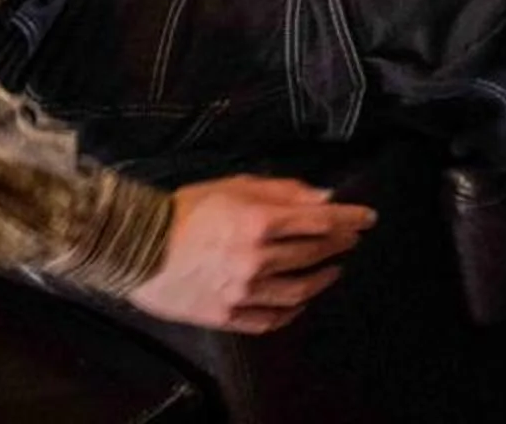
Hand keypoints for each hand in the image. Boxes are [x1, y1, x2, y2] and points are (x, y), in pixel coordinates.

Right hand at [126, 175, 376, 333]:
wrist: (137, 247)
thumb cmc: (185, 211)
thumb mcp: (236, 186)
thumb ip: (283, 191)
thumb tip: (324, 198)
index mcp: (260, 223)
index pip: (322, 221)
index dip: (351, 219)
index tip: (369, 218)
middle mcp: (257, 259)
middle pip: (315, 253)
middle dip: (339, 244)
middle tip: (350, 239)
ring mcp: (242, 291)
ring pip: (299, 290)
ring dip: (323, 278)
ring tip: (333, 270)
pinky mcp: (226, 315)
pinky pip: (270, 319)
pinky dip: (292, 311)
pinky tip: (301, 301)